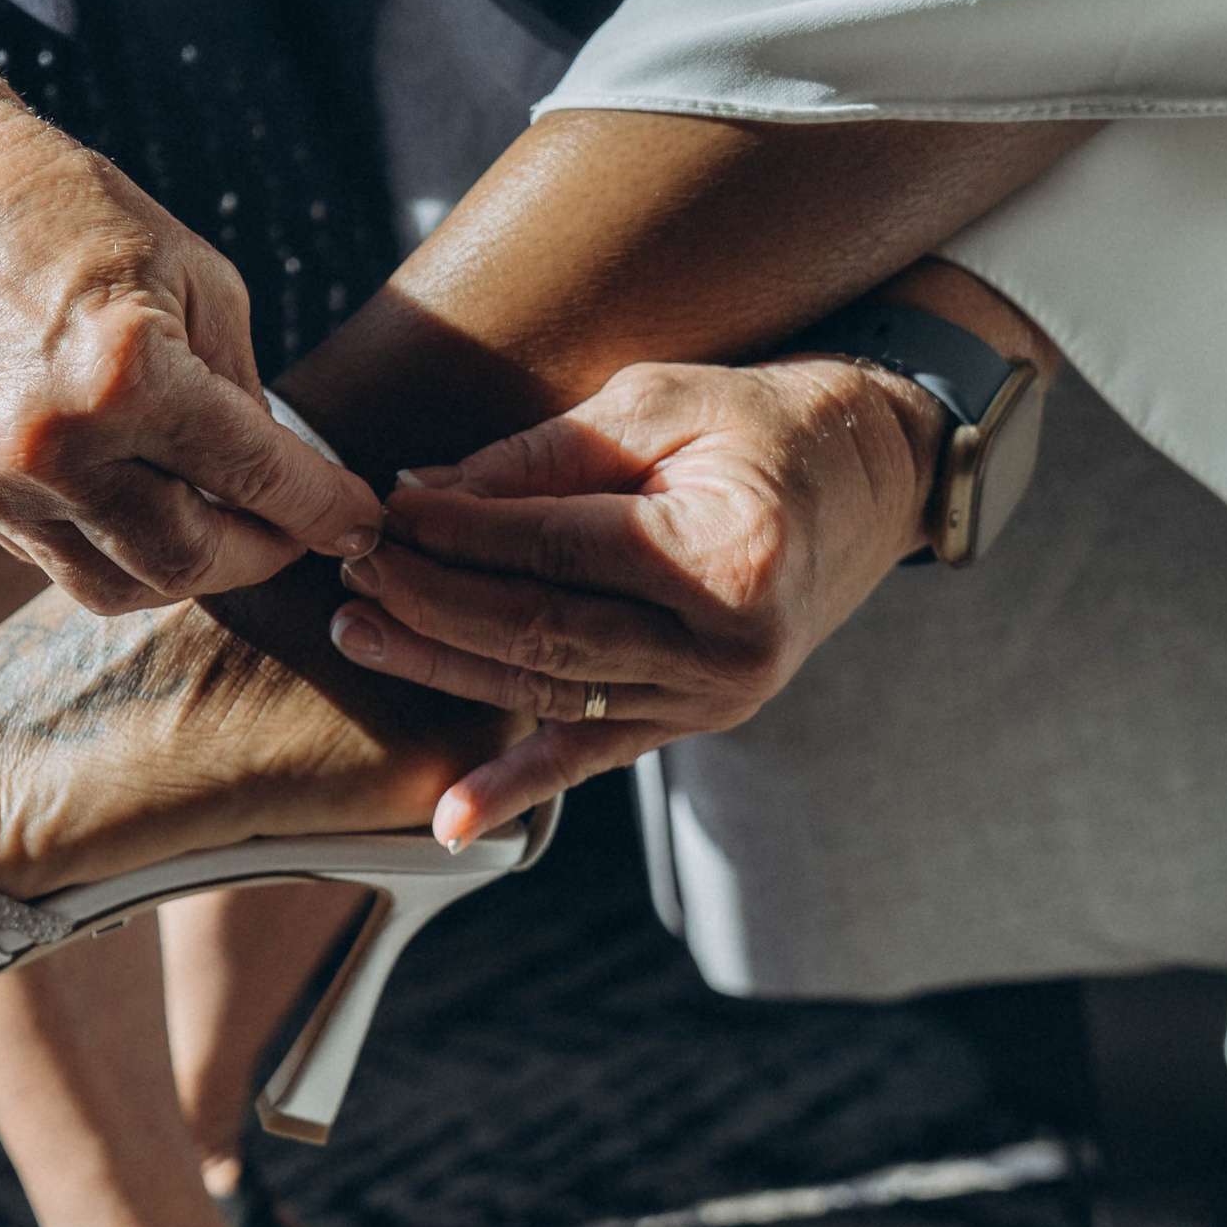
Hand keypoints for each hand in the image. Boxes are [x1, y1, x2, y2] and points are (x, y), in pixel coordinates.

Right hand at [0, 112, 383, 610]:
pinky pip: (62, 562)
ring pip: (120, 587)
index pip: (253, 476)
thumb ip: (246, 397)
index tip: (360, 521)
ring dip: (190, 569)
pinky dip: (121, 551)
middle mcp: (58, 445)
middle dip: (261, 555)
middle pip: (188, 561)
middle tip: (297, 532)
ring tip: (227, 529)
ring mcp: (0, 482)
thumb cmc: (83, 224)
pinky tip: (152, 509)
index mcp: (128, 375)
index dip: (322, 509)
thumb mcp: (203, 285)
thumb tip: (283, 483)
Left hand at [324, 355, 943, 840]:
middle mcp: (729, 646)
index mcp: (729, 555)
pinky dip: (517, 787)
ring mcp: (716, 698)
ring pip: (550, 690)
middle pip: (544, 630)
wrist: (870, 482)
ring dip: (446, 667)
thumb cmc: (762, 426)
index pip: (558, 550)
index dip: (460, 533)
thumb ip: (542, 455)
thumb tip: (421, 494)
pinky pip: (592, 755)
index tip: (383, 507)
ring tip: (363, 632)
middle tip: (356, 570)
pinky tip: (450, 821)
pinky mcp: (697, 721)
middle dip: (435, 601)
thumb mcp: (660, 404)